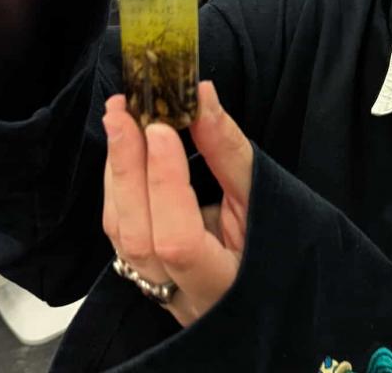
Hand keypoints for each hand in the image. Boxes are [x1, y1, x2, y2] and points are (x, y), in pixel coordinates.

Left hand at [101, 81, 252, 325]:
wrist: (270, 285)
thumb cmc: (274, 243)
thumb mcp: (263, 199)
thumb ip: (229, 153)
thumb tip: (200, 96)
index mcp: (222, 286)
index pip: (179, 241)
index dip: (166, 185)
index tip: (162, 128)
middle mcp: (182, 296)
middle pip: (139, 238)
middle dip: (127, 169)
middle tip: (122, 111)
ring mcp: (157, 288)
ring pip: (121, 237)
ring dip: (116, 173)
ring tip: (119, 119)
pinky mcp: (142, 272)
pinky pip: (119, 231)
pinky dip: (117, 185)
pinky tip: (122, 150)